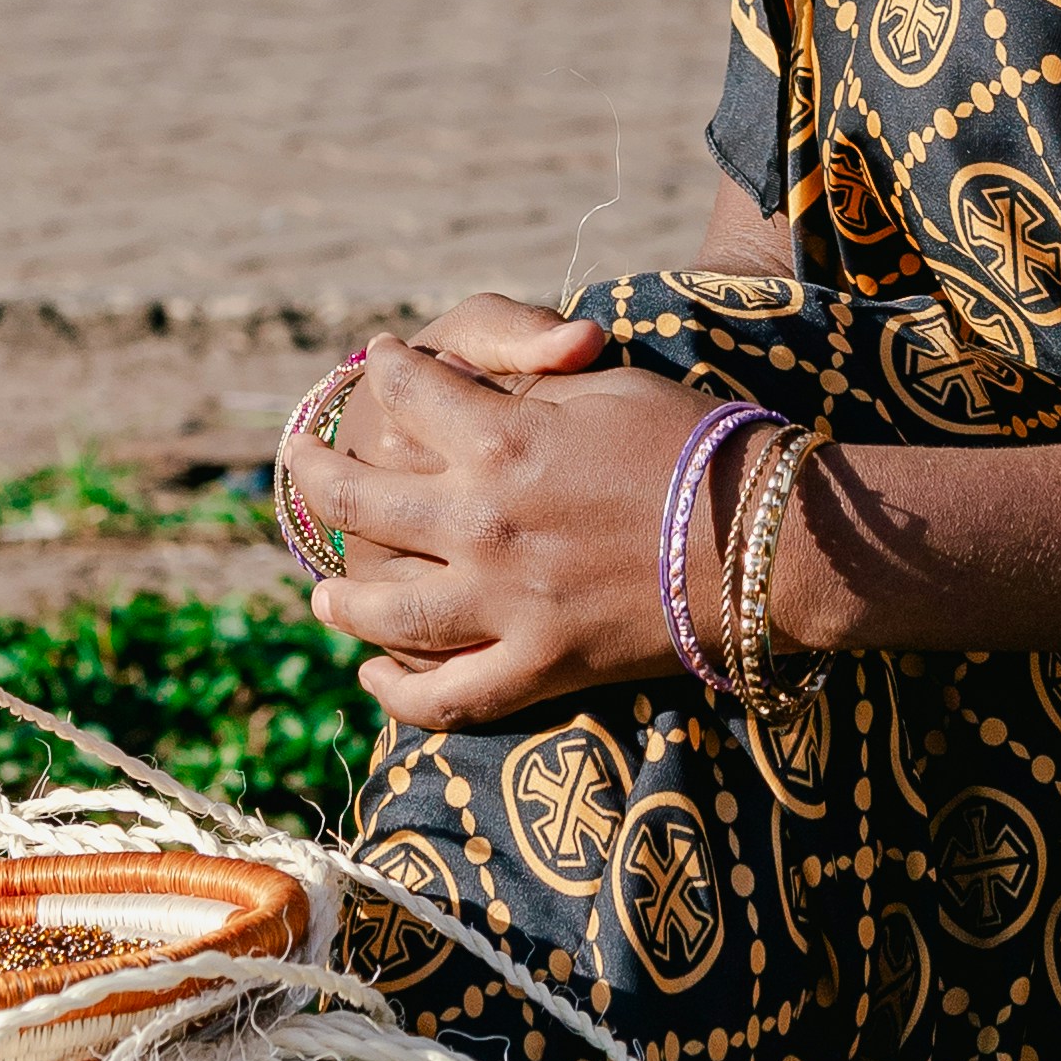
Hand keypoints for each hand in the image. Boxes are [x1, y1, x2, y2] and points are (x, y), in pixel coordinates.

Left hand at [287, 324, 725, 725]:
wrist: (765, 537)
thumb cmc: (696, 443)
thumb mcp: (605, 390)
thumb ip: (523, 397)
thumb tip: (467, 398)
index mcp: (502, 442)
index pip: (406, 396)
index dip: (383, 372)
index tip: (373, 363)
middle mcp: (483, 524)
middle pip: (361, 500)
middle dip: (315, 473)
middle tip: (295, 460)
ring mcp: (505, 604)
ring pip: (385, 610)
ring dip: (339, 595)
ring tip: (319, 587)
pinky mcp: (538, 667)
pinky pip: (446, 697)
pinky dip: (398, 694)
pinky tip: (374, 675)